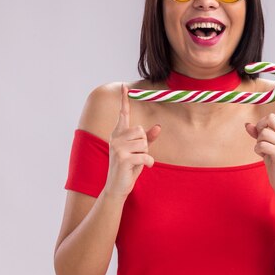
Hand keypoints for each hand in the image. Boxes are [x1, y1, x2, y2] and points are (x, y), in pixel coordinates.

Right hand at [104, 83, 160, 197]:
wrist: (117, 187)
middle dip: (145, 145)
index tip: (125, 87)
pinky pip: (146, 156)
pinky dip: (149, 163)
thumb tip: (159, 127)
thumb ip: (148, 139)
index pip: (123, 115)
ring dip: (145, 154)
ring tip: (135, 162)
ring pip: (144, 143)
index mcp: (118, 134)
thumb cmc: (128, 167)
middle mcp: (116, 138)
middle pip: (141, 131)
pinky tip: (143, 167)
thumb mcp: (139, 151)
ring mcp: (118, 147)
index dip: (124, 100)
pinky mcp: (123, 158)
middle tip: (136, 155)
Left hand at [245, 79, 274, 193]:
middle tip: (264, 141)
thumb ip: (258, 134)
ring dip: (259, 143)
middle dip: (261, 128)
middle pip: (268, 118)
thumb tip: (247, 125)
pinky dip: (258, 151)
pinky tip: (265, 158)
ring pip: (262, 132)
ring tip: (267, 152)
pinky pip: (260, 145)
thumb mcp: (267, 146)